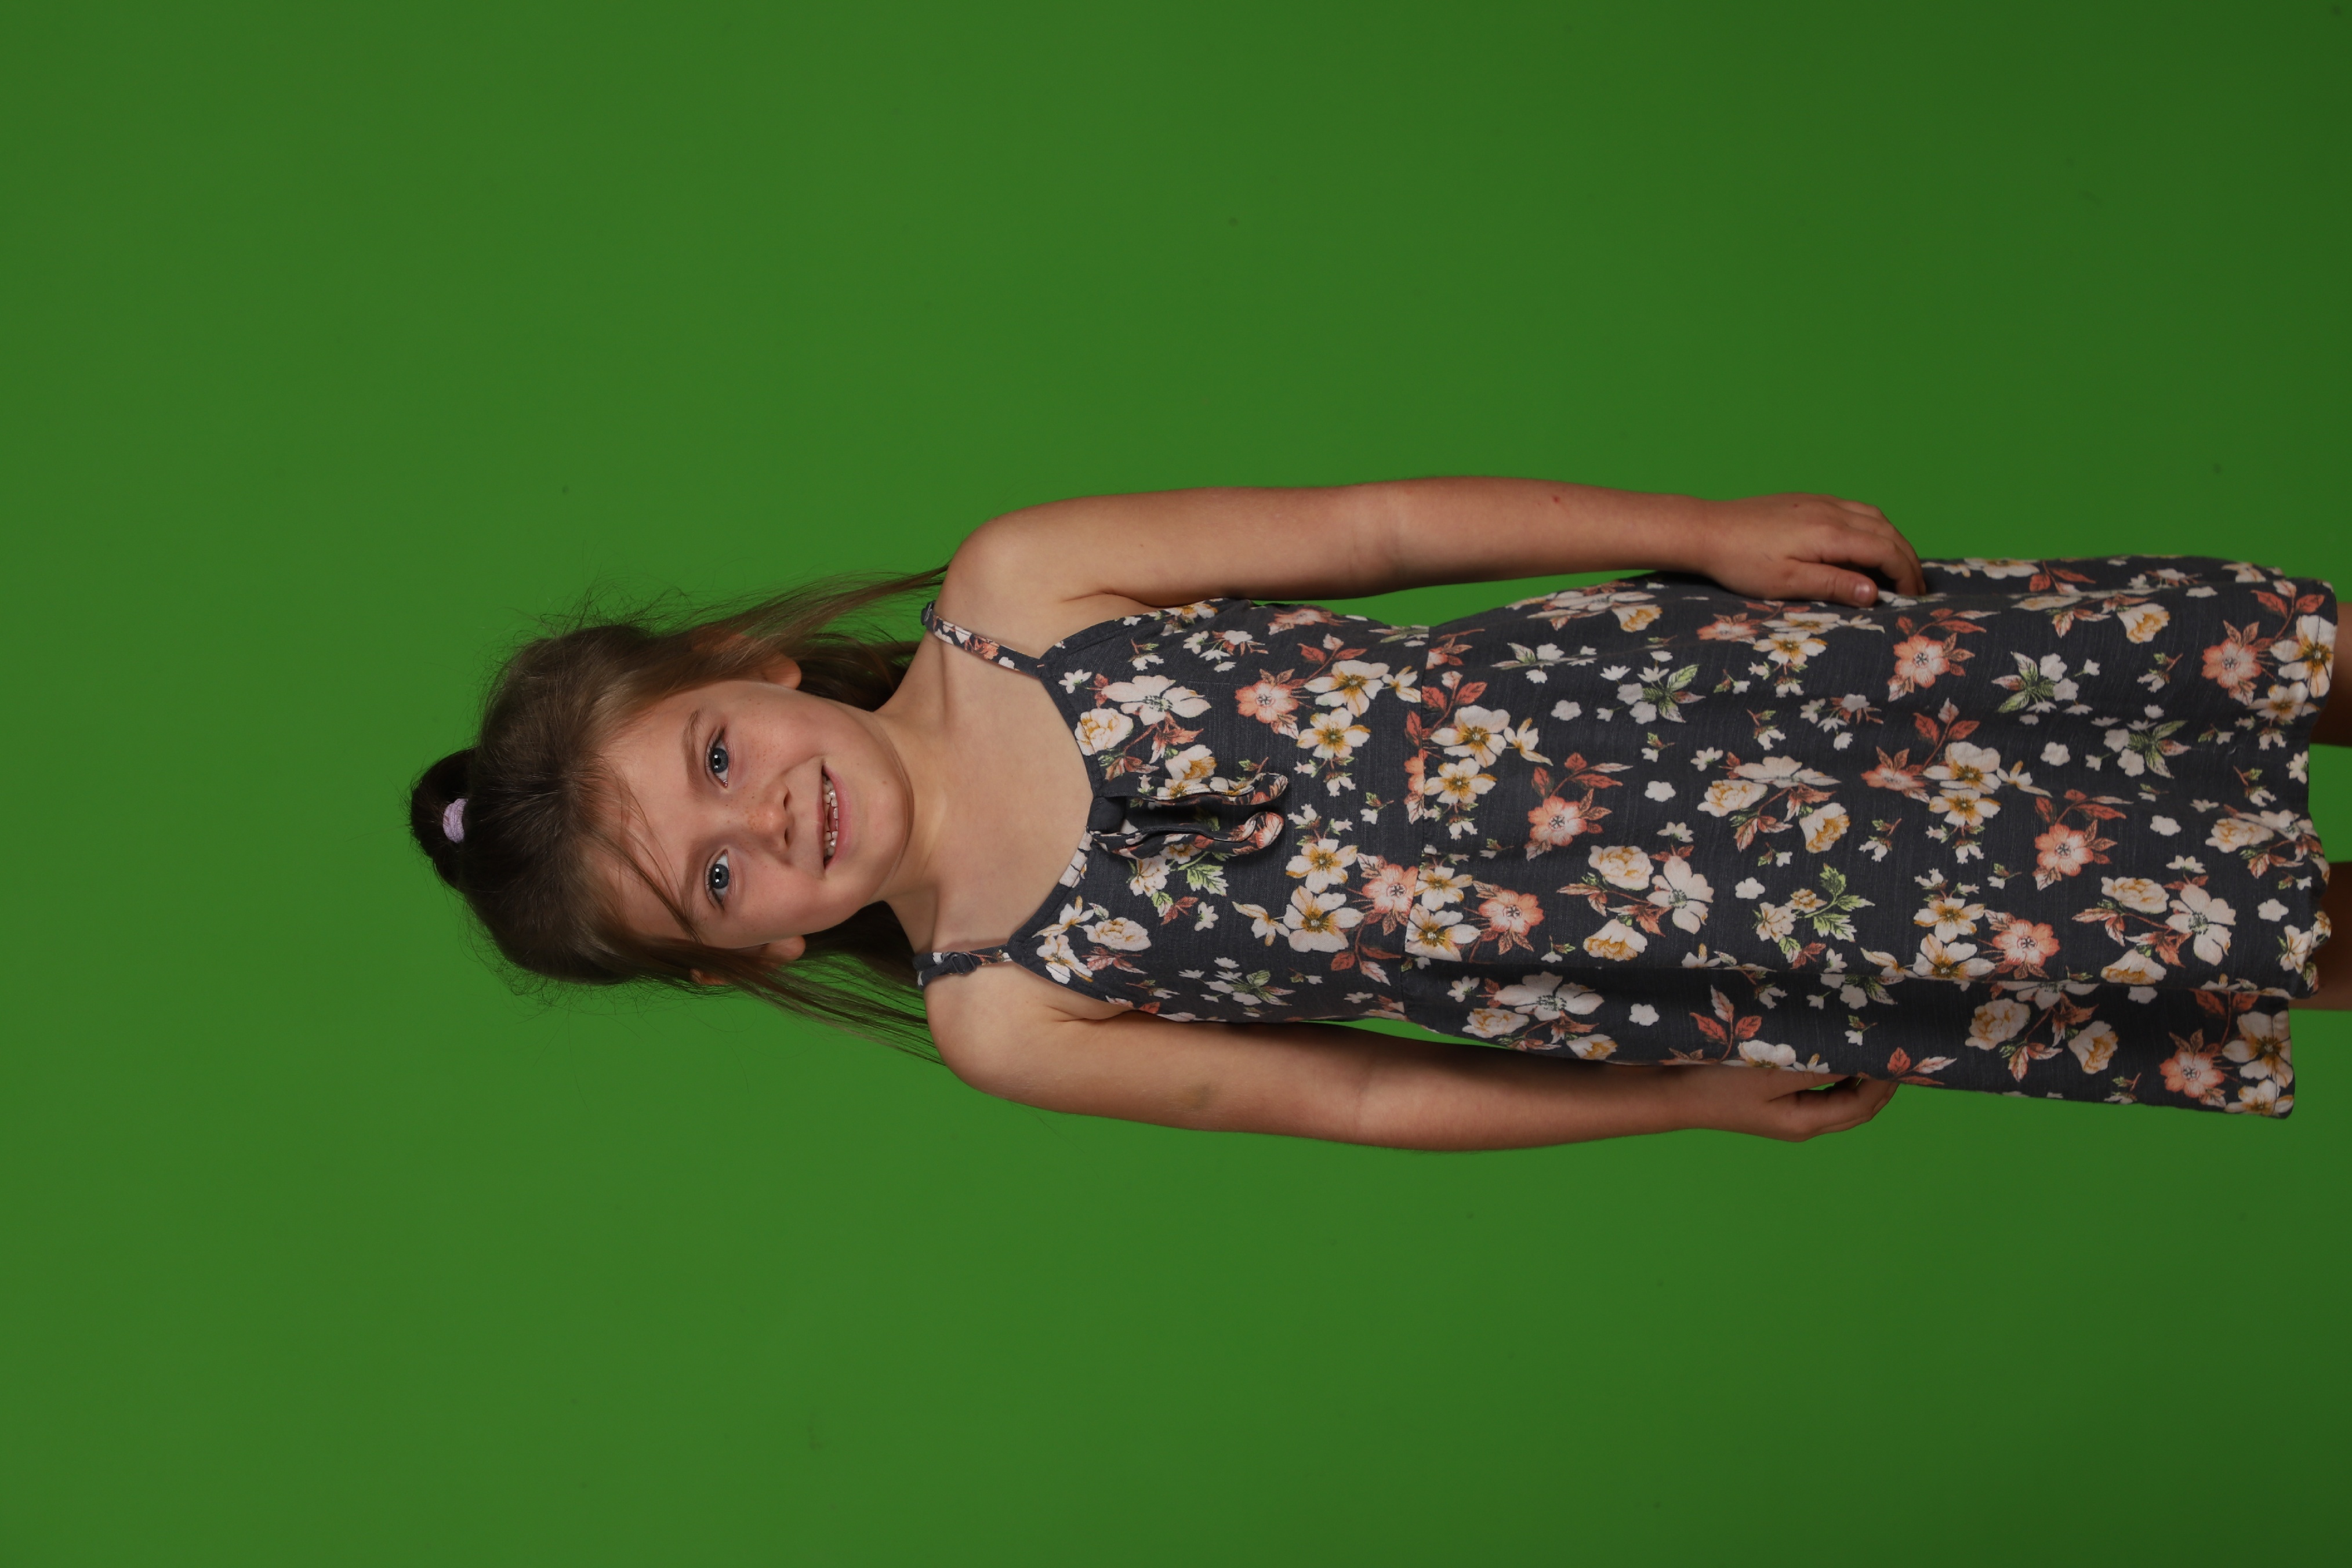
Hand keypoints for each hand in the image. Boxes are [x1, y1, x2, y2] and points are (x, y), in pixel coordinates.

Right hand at [1667, 1062, 1898, 1140]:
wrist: (1671, 1093)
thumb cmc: (1717, 1083)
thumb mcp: (1771, 1072)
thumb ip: (1818, 1066)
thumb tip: (1863, 1059)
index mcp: (1806, 1122)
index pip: (1864, 1104)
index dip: (1886, 1078)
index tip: (1899, 1046)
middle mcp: (1802, 1123)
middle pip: (1858, 1105)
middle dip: (1880, 1079)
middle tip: (1895, 1043)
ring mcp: (1788, 1113)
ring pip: (1840, 1097)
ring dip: (1858, 1074)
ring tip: (1869, 1042)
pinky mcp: (1774, 1100)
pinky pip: (1819, 1088)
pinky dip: (1835, 1071)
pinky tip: (1833, 1047)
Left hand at [1688, 494, 1927, 606]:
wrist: (1706, 530)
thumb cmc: (1741, 562)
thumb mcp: (1786, 583)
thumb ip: (1833, 585)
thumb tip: (1875, 593)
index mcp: (1829, 533)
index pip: (1885, 550)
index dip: (1906, 573)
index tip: (1913, 597)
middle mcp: (1831, 511)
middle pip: (1887, 530)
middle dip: (1907, 558)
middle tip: (1916, 587)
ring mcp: (1820, 502)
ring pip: (1874, 516)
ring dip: (1893, 541)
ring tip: (1898, 568)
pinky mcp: (1808, 500)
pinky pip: (1855, 509)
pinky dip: (1873, 527)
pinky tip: (1867, 545)